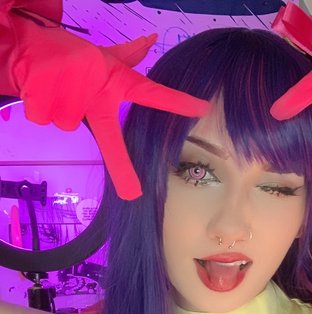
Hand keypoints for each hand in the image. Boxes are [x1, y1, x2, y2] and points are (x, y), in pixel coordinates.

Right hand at [5, 7, 208, 198]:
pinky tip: (40, 88)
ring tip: (56, 87)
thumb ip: (128, 54)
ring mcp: (70, 92)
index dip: (176, 102)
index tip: (201, 109)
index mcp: (115, 80)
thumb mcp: (101, 55)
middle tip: (132, 194)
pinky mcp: (43, 95)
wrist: (26, 45)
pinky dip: (40, 107)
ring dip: (59, 110)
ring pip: (67, 122)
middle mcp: (97, 88)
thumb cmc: (70, 55)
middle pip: (107, 137)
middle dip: (122, 168)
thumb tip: (152, 38)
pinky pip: (45, 117)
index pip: (151, 93)